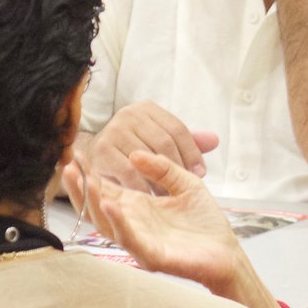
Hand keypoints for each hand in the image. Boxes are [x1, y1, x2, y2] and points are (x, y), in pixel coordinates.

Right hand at [68, 151, 280, 307]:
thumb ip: (163, 167)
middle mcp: (132, 224)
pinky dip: (118, 222)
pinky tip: (110, 205)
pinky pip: (129, 239)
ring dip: (93, 203)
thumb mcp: (185, 183)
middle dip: (81, 187)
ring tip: (84, 181)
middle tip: (68, 165)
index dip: (89, 173)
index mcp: (137, 207)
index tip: (76, 154)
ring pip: (106, 224)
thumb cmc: (205, 222)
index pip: (105, 188)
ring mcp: (138, 242)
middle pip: (97, 206)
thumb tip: (135, 154)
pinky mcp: (151, 256)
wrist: (227, 252)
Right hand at [83, 101, 217, 186]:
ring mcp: (113, 131)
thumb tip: (215, 140)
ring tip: (171, 197)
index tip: (201, 173)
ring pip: (148, 157)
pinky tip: (151, 198)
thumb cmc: (132, 151)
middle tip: (186, 188)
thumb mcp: (160, 143)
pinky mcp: (101, 152)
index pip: (177, 129)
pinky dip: (142, 187)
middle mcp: (129, 114)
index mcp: (146, 108)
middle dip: (178, 167)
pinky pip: (129, 172)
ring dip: (161, 179)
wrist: (92, 159)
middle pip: (164, 142)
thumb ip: (187, 143)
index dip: (192, 152)